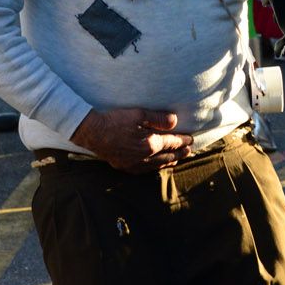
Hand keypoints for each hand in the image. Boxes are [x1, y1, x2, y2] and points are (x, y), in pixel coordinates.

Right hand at [71, 107, 194, 171]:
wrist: (93, 133)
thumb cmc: (115, 120)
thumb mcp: (138, 114)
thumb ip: (158, 118)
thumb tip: (175, 121)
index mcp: (150, 144)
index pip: (171, 143)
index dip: (182, 141)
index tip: (190, 139)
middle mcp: (145, 157)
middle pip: (167, 156)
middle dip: (179, 153)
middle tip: (189, 151)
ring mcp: (135, 164)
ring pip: (157, 165)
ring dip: (169, 162)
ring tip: (177, 159)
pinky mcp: (125, 167)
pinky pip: (146, 170)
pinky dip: (155, 168)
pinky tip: (156, 166)